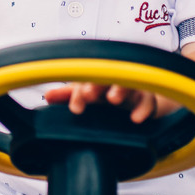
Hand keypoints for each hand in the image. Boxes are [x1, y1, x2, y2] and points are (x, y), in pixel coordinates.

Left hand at [43, 82, 174, 122]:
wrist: (135, 102)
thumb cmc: (106, 94)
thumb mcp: (87, 94)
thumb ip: (68, 96)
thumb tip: (47, 96)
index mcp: (97, 77)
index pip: (86, 80)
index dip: (80, 92)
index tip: (76, 108)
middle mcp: (114, 79)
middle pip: (107, 75)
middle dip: (97, 84)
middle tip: (89, 94)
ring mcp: (132, 87)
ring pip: (128, 83)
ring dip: (120, 89)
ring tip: (112, 98)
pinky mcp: (148, 97)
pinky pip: (148, 100)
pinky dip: (143, 108)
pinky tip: (136, 118)